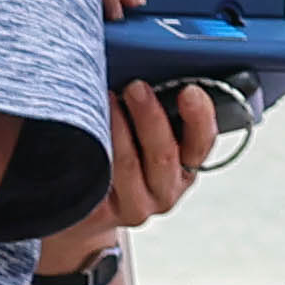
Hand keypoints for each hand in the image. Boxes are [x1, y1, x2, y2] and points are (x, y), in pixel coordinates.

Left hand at [44, 79, 214, 275]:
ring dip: (117, 128)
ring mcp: (134, 206)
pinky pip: (96, 180)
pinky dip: (92, 150)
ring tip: (103, 99)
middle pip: (163, 154)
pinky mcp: (101, 213)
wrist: (86, 214)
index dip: (199, 117)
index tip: (189, 91)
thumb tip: (151, 69)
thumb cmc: (121, 160)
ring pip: (127, 166)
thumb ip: (158, 111)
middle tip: (135, 87)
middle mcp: (165, 191)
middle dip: (150, 116)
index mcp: (185, 168)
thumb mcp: (147, 139)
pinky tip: (82, 129)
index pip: (202, 143)